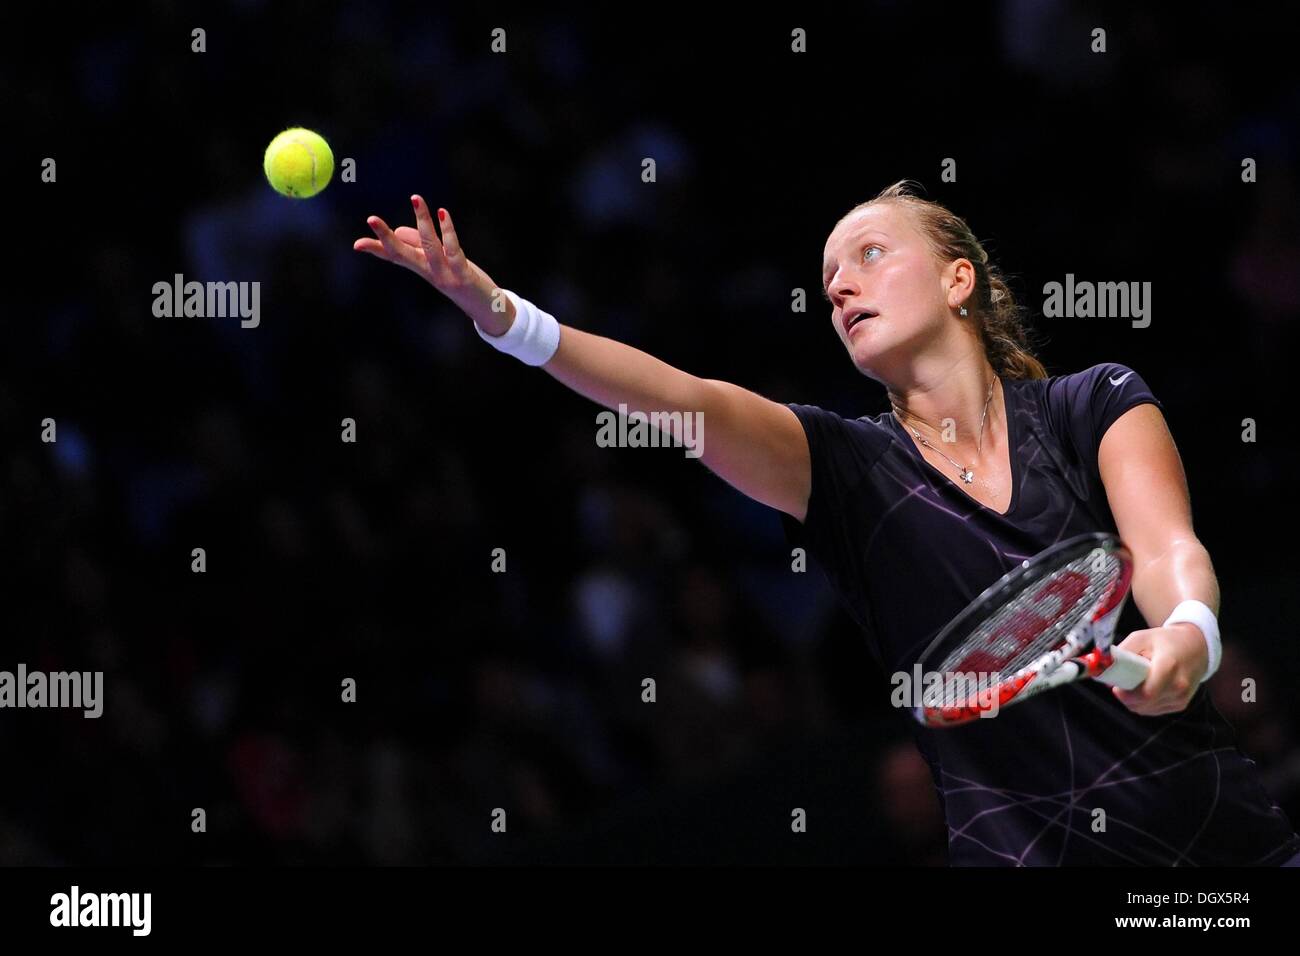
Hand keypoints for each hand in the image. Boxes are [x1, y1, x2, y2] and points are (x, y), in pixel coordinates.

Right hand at [353, 196, 512, 333]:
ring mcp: (446, 276)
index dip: (376, 250)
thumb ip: (420, 247)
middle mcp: (430, 273)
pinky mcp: (463, 276)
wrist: (489, 310)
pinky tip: (442, 213)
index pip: (395, 257)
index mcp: (422, 268)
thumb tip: (399, 231)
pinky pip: (453, 250)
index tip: (356, 244)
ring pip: (429, 247)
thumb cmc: (463, 282)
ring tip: (416, 198)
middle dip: (386, 237)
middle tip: (370, 219)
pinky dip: (448, 231)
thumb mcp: (439, 262)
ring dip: (423, 222)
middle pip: (403, 254)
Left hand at [1110, 623, 1207, 715]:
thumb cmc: (1164, 641)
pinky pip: (1152, 710)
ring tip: (1135, 682)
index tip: (1116, 686)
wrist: (1195, 647)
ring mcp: (1181, 698)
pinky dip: (1142, 703)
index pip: (1147, 692)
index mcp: (1169, 666)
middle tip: (1121, 683)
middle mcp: (1178, 686)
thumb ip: (1121, 653)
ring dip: (1133, 700)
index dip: (1126, 694)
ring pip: (1145, 709)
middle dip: (1126, 696)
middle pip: (1144, 703)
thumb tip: (1103, 671)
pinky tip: (1143, 688)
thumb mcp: (1140, 637)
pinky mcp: (1180, 705)